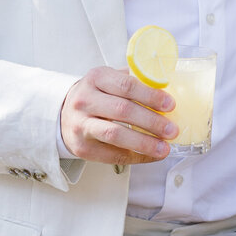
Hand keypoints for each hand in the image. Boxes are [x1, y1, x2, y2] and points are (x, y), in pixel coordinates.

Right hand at [60, 66, 177, 165]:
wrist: (63, 114)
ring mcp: (81, 125)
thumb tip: (167, 87)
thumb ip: (134, 80)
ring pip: (115, 135)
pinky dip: (135, 157)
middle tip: (172, 130)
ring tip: (164, 148)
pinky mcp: (82, 147)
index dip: (150, 96)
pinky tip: (151, 156)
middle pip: (123, 111)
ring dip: (144, 143)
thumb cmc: (96, 96)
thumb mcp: (110, 80)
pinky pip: (112, 155)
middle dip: (151, 122)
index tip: (170, 105)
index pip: (126, 86)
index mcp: (96, 78)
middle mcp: (85, 100)